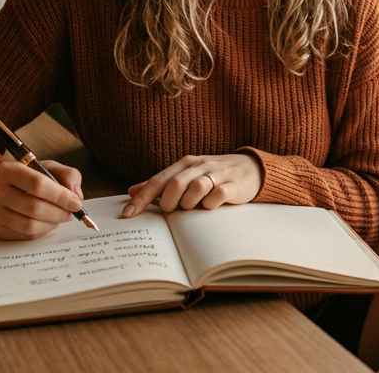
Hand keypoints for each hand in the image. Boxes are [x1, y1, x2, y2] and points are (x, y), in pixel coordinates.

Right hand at [0, 160, 83, 239]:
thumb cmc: (25, 177)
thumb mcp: (45, 167)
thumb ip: (66, 175)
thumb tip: (76, 196)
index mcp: (8, 171)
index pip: (38, 185)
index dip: (61, 196)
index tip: (76, 203)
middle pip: (34, 208)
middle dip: (59, 213)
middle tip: (70, 213)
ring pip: (29, 226)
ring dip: (51, 224)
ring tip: (59, 218)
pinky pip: (23, 236)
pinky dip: (41, 232)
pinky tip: (45, 224)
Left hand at [122, 154, 263, 216]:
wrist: (250, 168)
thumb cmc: (213, 176)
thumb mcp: (185, 175)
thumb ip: (161, 184)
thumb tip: (131, 191)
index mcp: (185, 164)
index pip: (158, 181)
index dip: (142, 198)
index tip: (128, 214)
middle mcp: (199, 166)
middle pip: (175, 184)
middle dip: (169, 203)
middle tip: (172, 211)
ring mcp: (217, 174)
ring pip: (196, 188)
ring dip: (190, 204)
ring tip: (194, 208)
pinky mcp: (233, 185)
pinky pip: (218, 196)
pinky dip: (210, 204)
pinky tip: (211, 207)